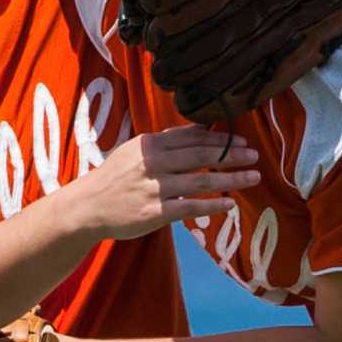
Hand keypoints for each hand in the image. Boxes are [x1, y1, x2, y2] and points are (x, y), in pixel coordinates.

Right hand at [77, 129, 259, 240]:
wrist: (87, 207)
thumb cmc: (115, 178)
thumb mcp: (135, 151)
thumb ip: (166, 141)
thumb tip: (200, 129)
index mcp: (150, 144)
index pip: (192, 137)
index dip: (220, 139)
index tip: (241, 140)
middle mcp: (153, 162)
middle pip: (201, 155)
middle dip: (232, 154)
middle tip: (255, 155)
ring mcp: (154, 188)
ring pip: (201, 179)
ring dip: (231, 178)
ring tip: (253, 177)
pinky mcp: (154, 212)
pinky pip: (190, 207)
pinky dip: (212, 206)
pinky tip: (230, 205)